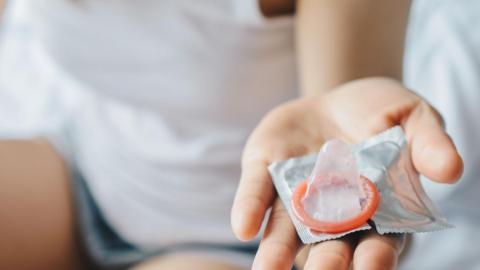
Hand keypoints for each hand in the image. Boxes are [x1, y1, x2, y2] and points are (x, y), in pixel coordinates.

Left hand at [231, 78, 462, 269]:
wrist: (338, 98)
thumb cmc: (382, 113)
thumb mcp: (413, 117)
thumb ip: (428, 142)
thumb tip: (450, 169)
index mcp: (376, 209)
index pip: (378, 242)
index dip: (375, 257)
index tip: (370, 265)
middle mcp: (332, 213)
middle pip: (329, 246)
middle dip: (325, 261)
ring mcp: (296, 195)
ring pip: (286, 232)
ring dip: (276, 253)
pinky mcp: (267, 172)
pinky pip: (257, 193)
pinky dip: (250, 208)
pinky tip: (244, 226)